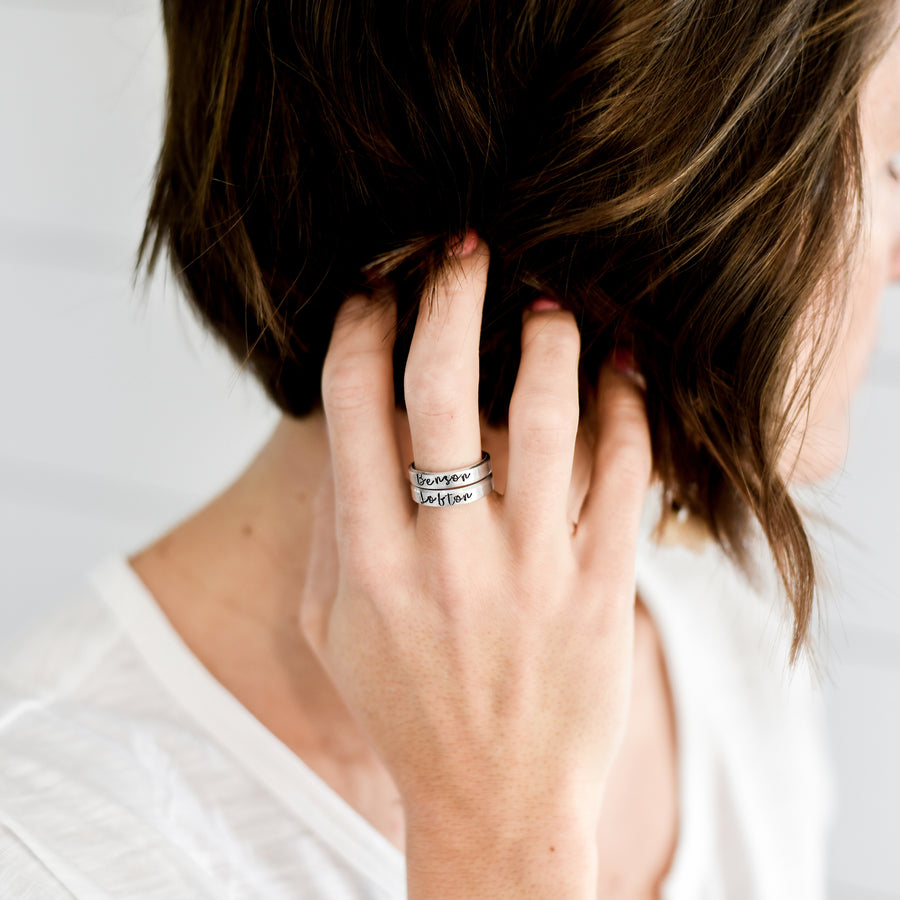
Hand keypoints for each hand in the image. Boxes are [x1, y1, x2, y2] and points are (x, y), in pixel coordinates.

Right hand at [300, 232, 650, 895]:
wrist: (494, 804)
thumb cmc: (404, 709)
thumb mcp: (330, 627)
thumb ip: (326, 527)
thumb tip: (341, 427)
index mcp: (369, 559)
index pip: (355, 408)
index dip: (361, 329)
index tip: (375, 292)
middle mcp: (447, 557)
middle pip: (445, 393)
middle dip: (449, 300)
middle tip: (463, 246)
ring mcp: (531, 573)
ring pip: (547, 420)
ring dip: (548, 342)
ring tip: (548, 302)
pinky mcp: (601, 591)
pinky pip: (622, 479)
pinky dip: (627, 411)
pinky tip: (621, 369)